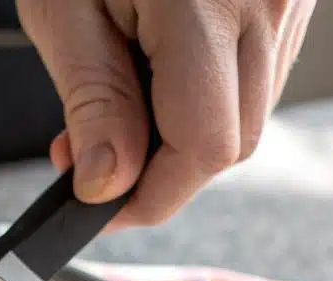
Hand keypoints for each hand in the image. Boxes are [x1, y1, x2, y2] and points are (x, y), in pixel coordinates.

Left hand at [17, 0, 315, 225]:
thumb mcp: (65, 10)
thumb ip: (93, 102)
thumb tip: (106, 183)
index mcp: (207, 4)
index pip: (204, 148)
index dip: (150, 198)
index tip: (99, 208)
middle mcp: (268, 0)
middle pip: (233, 144)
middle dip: (160, 173)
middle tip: (93, 159)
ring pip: (247, 115)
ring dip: (181, 138)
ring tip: (118, 112)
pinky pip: (256, 75)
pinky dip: (205, 99)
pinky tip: (157, 79)